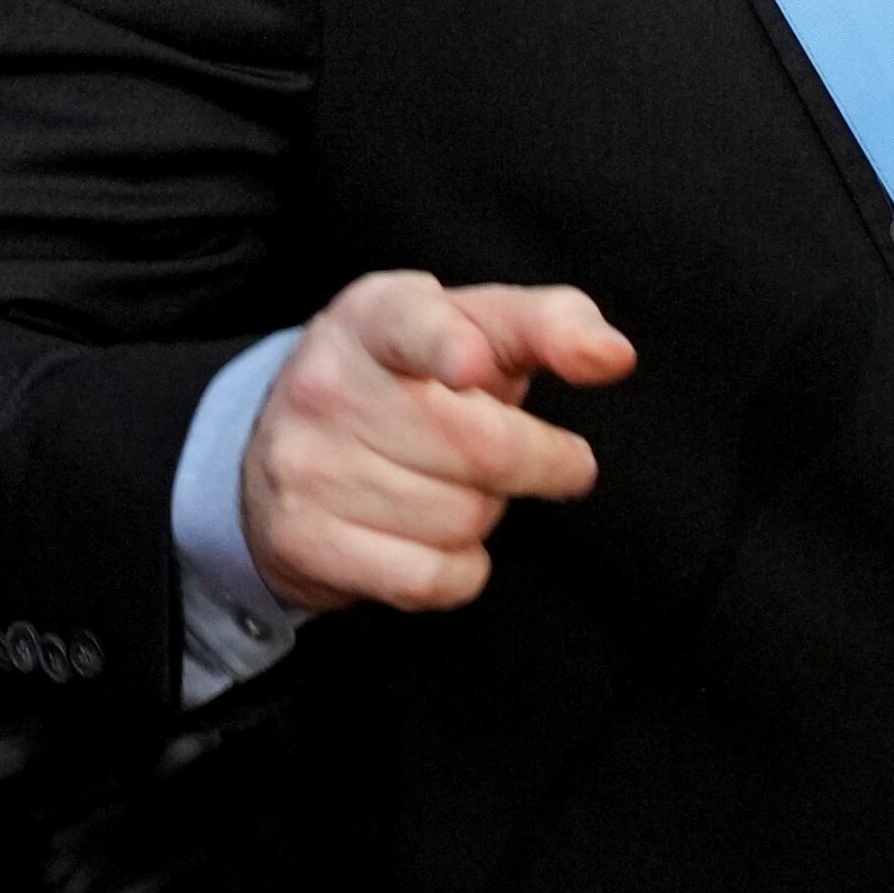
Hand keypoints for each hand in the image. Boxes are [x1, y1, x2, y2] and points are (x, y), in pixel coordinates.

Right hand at [239, 271, 632, 615]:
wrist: (280, 447)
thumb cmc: (414, 379)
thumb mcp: (474, 327)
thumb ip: (550, 325)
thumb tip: (613, 356)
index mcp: (375, 316)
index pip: (412, 325)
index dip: (448, 346)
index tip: (474, 366)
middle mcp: (327, 385)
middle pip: (481, 446)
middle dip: (538, 461)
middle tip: (549, 458)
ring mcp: (306, 466)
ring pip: (461, 517)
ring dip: (488, 512)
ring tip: (456, 484)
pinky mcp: (303, 540)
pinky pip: (428, 577)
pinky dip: (459, 567)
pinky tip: (434, 533)